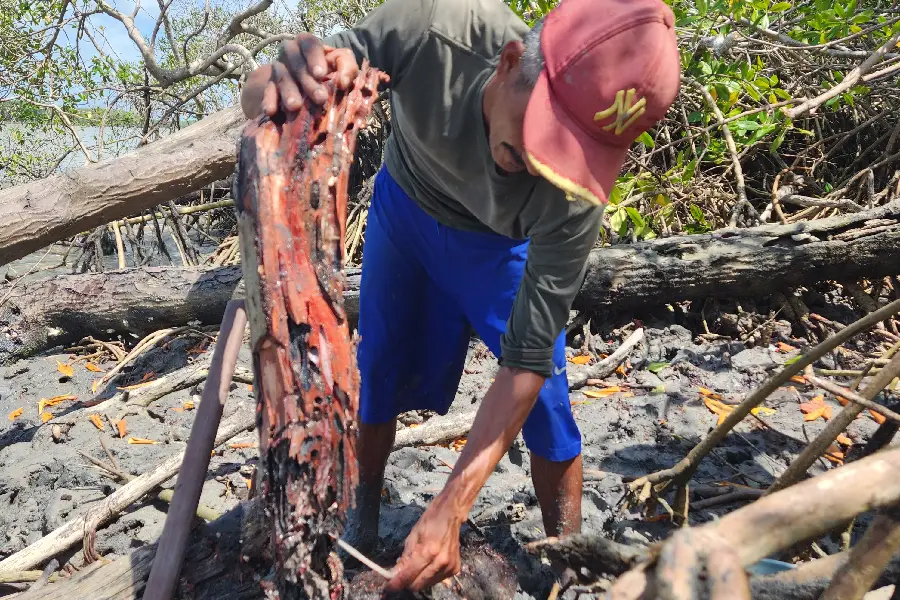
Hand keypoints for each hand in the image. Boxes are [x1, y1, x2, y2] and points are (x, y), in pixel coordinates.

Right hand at [240, 33, 358, 118]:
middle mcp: (290, 52)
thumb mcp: (342, 64)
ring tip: (295, 107)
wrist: (311, 83)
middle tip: (320, 98)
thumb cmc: (331, 70)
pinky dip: (269, 100)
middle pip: (296, 64)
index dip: (314, 58)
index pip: (309, 44)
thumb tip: (342, 83)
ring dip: (289, 92)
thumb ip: (347, 68)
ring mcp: (278, 68)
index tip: (321, 74)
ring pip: (282, 78)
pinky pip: (268, 91)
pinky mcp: (270, 84)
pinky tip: (271, 111)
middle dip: (307, 82)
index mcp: (307, 43)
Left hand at [385, 495, 462, 592]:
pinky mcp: (455, 568)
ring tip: (416, 567)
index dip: (396, 584)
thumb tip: (395, 573)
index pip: (408, 575)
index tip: (387, 588)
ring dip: (418, 580)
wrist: (452, 514)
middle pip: (418, 585)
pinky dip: (428, 576)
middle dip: (406, 583)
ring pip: (427, 584)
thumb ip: (405, 557)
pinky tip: (428, 565)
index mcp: (429, 551)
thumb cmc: (431, 520)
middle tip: (400, 576)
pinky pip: (436, 580)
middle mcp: (440, 562)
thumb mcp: (413, 536)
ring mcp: (449, 566)